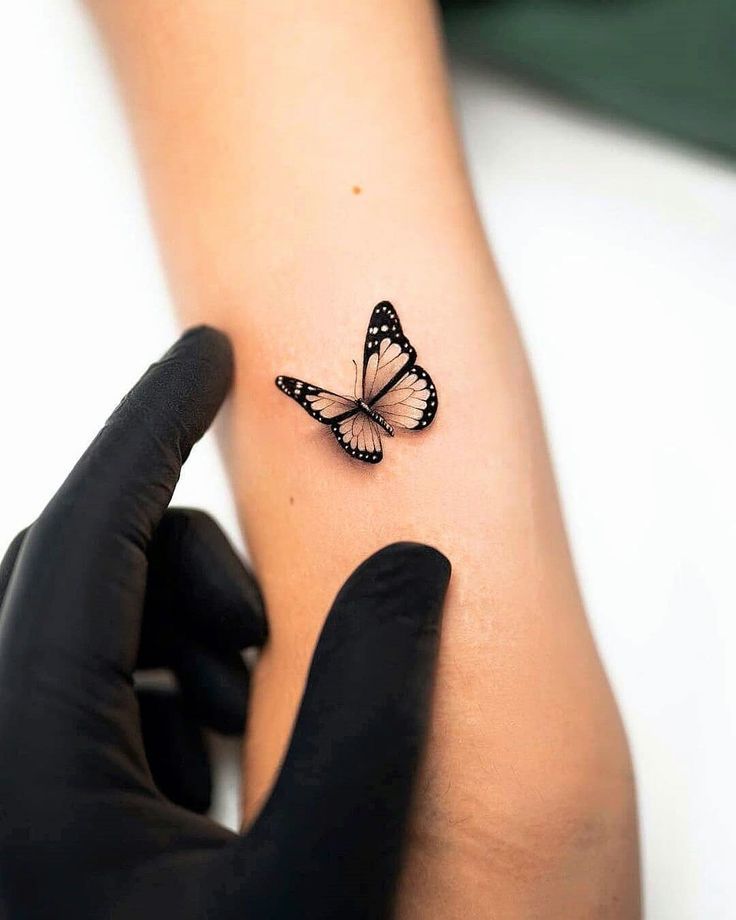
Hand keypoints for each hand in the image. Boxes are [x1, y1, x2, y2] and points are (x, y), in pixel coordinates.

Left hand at [0, 328, 450, 918]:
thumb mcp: (315, 887)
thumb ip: (373, 712)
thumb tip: (416, 562)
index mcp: (21, 761)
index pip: (88, 535)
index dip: (154, 425)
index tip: (212, 353)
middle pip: (73, 570)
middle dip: (186, 559)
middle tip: (267, 629)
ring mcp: (12, 773)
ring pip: (83, 624)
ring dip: (177, 627)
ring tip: (247, 698)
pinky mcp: (38, 795)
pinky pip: (91, 682)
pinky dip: (160, 676)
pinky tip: (211, 740)